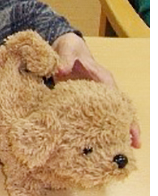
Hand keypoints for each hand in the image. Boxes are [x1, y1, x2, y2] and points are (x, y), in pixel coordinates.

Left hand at [53, 32, 140, 147]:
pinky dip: (97, 126)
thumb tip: (61, 71)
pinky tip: (97, 142)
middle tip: (133, 145)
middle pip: (119, 109)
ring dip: (115, 130)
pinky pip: (94, 114)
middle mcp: (102, 88)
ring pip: (109, 114)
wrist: (64, 46)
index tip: (130, 127)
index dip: (124, 112)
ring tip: (121, 149)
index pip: (116, 97)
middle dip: (127, 126)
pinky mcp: (84, 100)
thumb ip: (64, 59)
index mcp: (102, 77)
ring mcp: (94, 96)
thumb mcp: (67, 49)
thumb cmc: (69, 47)